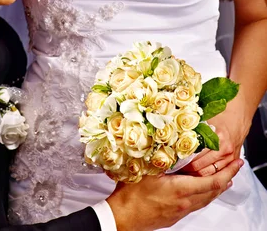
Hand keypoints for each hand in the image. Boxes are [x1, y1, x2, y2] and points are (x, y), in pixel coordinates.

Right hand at [106, 158, 243, 230]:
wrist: (123, 217)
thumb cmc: (131, 195)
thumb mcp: (146, 169)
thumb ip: (161, 156)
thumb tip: (171, 141)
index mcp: (180, 189)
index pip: (212, 182)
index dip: (228, 172)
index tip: (236, 163)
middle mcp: (184, 202)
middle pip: (213, 191)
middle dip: (227, 178)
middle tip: (235, 166)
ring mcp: (180, 210)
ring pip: (205, 200)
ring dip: (217, 188)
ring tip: (225, 178)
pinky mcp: (174, 215)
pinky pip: (196, 205)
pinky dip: (205, 195)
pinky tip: (202, 190)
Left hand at [182, 107, 247, 176]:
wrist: (237, 120)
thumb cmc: (220, 118)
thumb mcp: (205, 120)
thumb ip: (193, 130)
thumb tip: (176, 135)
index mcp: (217, 139)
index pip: (196, 155)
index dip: (184, 160)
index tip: (175, 162)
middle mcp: (224, 150)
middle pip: (202, 167)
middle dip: (188, 170)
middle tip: (177, 169)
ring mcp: (230, 158)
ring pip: (209, 174)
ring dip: (196, 175)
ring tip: (185, 173)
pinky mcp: (232, 163)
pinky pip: (218, 173)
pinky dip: (207, 176)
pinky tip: (198, 175)